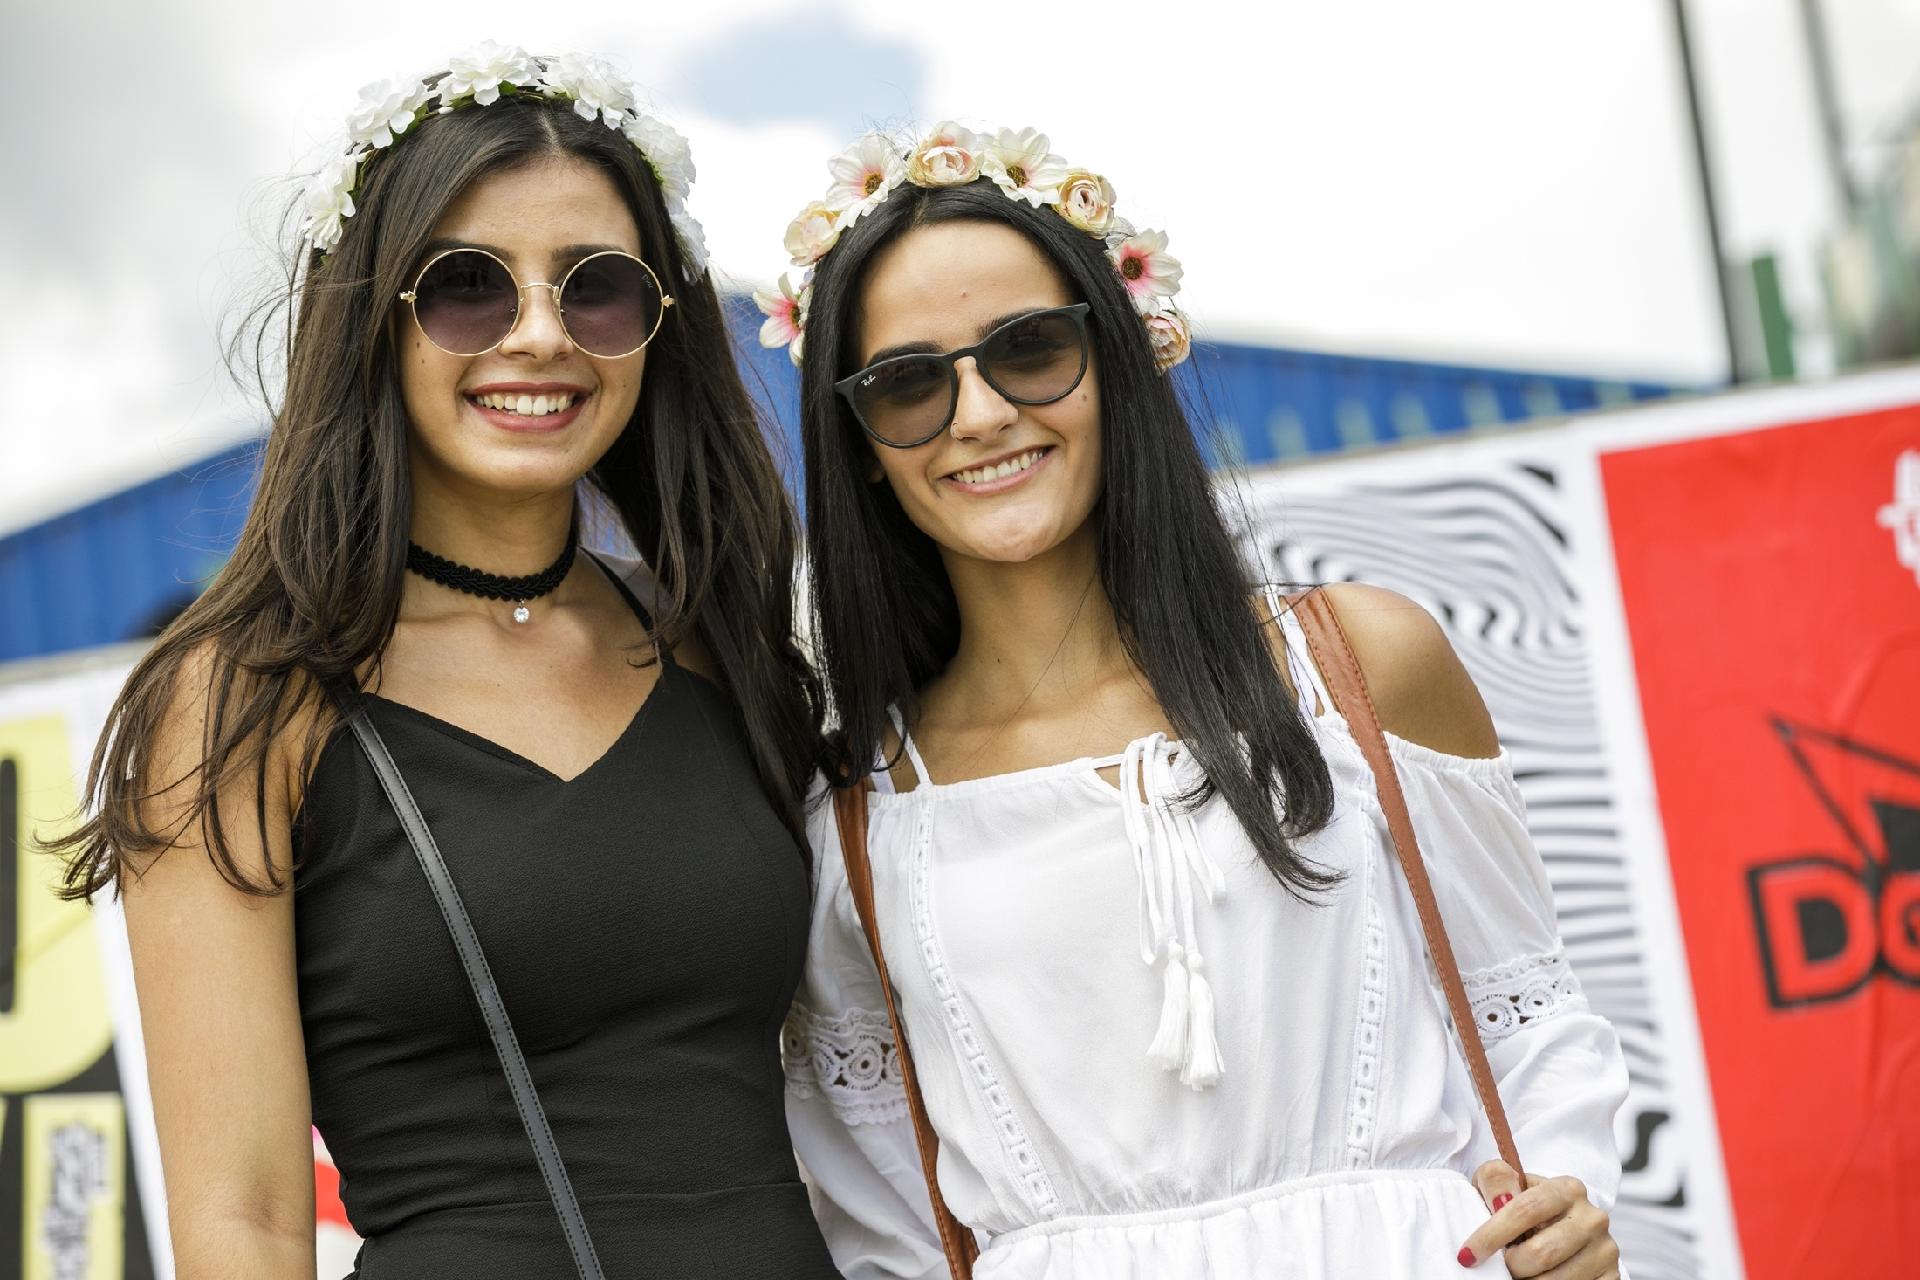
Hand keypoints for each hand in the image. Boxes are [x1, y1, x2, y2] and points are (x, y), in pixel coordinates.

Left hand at [1456, 1160, 1619, 1277]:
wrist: (1560, 1227)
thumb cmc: (1524, 1207)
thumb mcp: (1505, 1185)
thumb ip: (1496, 1181)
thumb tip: (1498, 1197)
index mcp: (1567, 1188)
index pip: (1525, 1209)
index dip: (1492, 1234)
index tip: (1468, 1254)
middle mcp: (1593, 1218)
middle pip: (1541, 1252)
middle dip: (1512, 1264)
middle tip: (1503, 1265)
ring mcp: (1605, 1250)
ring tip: (1520, 1273)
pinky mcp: (1612, 1276)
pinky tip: (1538, 1279)